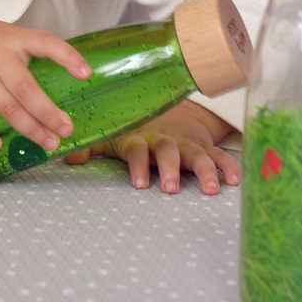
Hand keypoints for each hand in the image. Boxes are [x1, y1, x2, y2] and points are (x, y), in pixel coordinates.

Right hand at [0, 14, 90, 151]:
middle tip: (66, 129)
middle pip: (25, 88)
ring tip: (49, 142)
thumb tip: (64, 81)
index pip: (45, 42)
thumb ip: (27, 53)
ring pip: (6, 107)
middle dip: (48, 112)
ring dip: (30, 129)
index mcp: (12, 38)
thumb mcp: (4, 35)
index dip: (67, 57)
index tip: (86, 74)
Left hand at [63, 99, 238, 195]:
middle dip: (170, 168)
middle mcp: (163, 140)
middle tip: (170, 189)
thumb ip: (89, 148)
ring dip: (205, 170)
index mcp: (138, 138)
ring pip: (197, 154)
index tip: (140, 184)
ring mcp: (186, 143)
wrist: (166, 110)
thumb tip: (67, 158)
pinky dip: (228, 165)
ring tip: (211, 190)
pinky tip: (234, 180)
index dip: (138, 165)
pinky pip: (219, 154)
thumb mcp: (110, 138)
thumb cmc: (133, 131)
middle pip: (168, 151)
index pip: (136, 149)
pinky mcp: (204, 146)